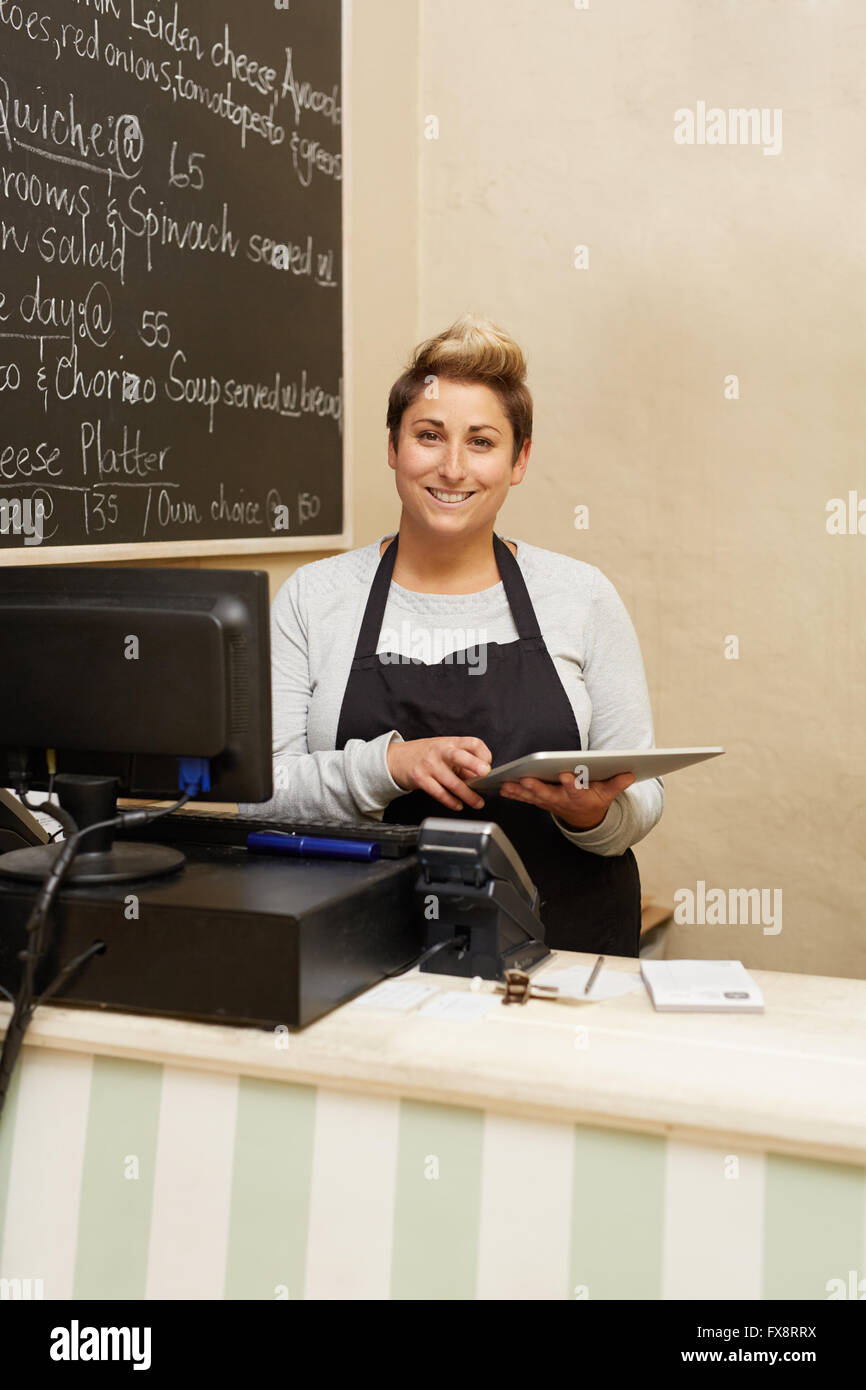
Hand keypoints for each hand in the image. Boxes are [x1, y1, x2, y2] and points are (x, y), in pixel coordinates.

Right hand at [387, 736, 491, 811]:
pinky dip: (451, 801)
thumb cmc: (426, 754)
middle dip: (474, 764)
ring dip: (468, 795)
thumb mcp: (445, 751)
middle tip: (486, 773)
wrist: (397, 758)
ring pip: (452, 782)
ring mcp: (429, 765)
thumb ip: (463, 762)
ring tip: (477, 803)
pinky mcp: (421, 779)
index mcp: (450, 742)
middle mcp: (440, 751)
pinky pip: (440, 793)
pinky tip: (458, 805)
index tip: (488, 765)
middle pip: (459, 756)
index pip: (473, 743)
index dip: (484, 754)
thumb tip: (479, 778)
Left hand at [499, 770, 635, 829]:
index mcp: (580, 797)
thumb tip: (630, 774)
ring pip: (533, 797)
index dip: (571, 784)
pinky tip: (502, 788)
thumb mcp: (608, 794)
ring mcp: (549, 803)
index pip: (576, 790)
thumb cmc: (594, 800)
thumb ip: (617, 783)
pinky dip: (514, 794)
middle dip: (537, 788)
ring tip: (507, 784)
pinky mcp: (540, 801)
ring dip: (519, 791)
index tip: (566, 776)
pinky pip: (525, 798)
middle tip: (526, 780)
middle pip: (549, 794)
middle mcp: (562, 801)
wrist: (584, 819)